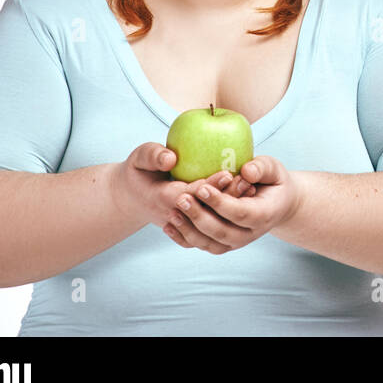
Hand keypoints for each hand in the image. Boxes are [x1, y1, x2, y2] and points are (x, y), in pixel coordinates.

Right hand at [109, 143, 256, 245]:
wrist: (132, 197)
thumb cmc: (139, 171)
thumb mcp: (139, 158)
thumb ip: (153, 156)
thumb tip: (171, 158)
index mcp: (161, 198)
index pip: (189, 195)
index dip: (208, 186)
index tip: (227, 173)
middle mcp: (174, 214)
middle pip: (205, 209)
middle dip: (226, 196)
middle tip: (248, 181)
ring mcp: (183, 223)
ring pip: (210, 219)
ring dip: (230, 207)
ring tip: (251, 188)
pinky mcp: (189, 226)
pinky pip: (211, 225)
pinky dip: (226, 215)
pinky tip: (244, 199)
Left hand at [164, 155, 302, 254]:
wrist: (278, 203)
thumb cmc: (273, 181)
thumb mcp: (273, 168)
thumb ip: (262, 168)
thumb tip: (246, 171)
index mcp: (264, 214)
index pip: (241, 213)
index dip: (220, 203)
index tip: (201, 188)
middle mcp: (251, 234)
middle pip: (222, 232)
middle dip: (199, 217)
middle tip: (181, 199)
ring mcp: (237, 242)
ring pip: (210, 243)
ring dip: (189, 230)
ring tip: (173, 213)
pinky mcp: (224, 245)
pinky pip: (203, 246)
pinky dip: (185, 239)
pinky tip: (169, 226)